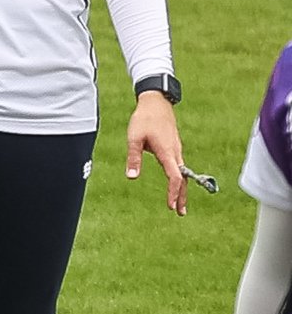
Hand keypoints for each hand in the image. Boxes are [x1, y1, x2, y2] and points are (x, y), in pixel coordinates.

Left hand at [125, 91, 187, 213]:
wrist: (156, 101)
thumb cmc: (144, 118)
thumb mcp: (134, 138)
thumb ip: (134, 158)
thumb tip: (131, 177)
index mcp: (167, 152)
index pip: (175, 177)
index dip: (174, 193)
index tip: (171, 206)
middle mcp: (175, 152)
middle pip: (182, 179)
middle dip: (182, 196)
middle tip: (180, 213)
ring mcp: (176, 149)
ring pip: (182, 172)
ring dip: (182, 188)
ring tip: (179, 203)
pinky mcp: (174, 146)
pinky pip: (179, 165)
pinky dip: (180, 178)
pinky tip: (177, 183)